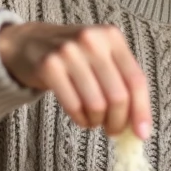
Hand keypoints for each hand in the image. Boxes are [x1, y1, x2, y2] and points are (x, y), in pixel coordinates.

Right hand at [0, 22, 150, 138]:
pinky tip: (81, 118)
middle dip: (118, 122)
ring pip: (96, 104)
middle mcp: (92, 41)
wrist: (29, 42)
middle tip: (113, 131)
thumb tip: (139, 125)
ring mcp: (69, 52)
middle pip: (118, 96)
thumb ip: (122, 82)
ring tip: (94, 120)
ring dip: (97, 121)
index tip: (142, 134)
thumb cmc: (74, 56)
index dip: (142, 111)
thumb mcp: (101, 56)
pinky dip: (81, 120)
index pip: (136, 80)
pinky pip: (73, 106)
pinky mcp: (49, 66)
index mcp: (112, 37)